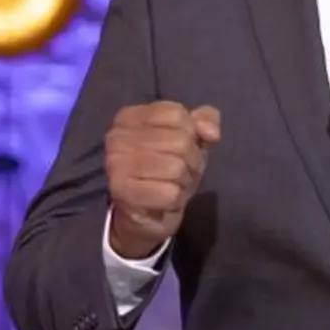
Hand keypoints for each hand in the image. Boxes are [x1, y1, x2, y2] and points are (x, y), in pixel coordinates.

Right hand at [105, 102, 219, 258]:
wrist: (144, 215)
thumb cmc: (167, 168)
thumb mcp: (190, 137)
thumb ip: (204, 120)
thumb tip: (211, 132)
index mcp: (130, 116)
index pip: (177, 114)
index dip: (191, 133)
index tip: (180, 148)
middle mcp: (118, 137)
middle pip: (180, 141)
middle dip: (191, 160)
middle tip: (180, 172)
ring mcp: (117, 165)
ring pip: (176, 168)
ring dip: (184, 181)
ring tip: (172, 185)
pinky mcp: (123, 192)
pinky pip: (170, 194)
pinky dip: (176, 200)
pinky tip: (164, 200)